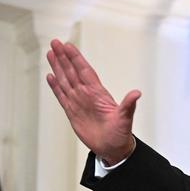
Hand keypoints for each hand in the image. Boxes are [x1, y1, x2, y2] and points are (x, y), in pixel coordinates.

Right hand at [46, 39, 140, 164]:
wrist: (113, 148)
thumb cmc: (121, 133)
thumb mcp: (126, 118)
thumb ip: (128, 105)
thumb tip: (137, 93)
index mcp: (98, 93)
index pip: (85, 71)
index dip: (76, 59)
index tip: (68, 46)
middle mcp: (87, 95)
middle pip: (72, 72)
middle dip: (64, 57)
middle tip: (55, 43)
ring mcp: (79, 102)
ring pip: (66, 81)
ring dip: (58, 67)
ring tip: (51, 53)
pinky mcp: (73, 112)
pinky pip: (62, 96)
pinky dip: (55, 86)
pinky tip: (51, 76)